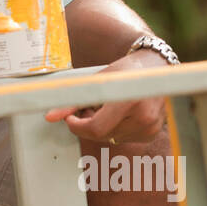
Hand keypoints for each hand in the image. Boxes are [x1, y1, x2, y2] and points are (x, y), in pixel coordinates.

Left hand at [44, 49, 169, 143]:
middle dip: (87, 125)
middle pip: (102, 135)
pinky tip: (118, 113)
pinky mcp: (153, 133)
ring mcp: (150, 127)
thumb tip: (49, 117)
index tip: (69, 118)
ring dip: (101, 127)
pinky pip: (123, 138)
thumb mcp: (98, 80)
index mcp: (129, 101)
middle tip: (87, 108)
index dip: (77, 126)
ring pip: (111, 138)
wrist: (156, 67)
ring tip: (103, 107)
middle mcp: (143, 117)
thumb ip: (73, 100)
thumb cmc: (125, 70)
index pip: (96, 128)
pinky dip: (114, 129)